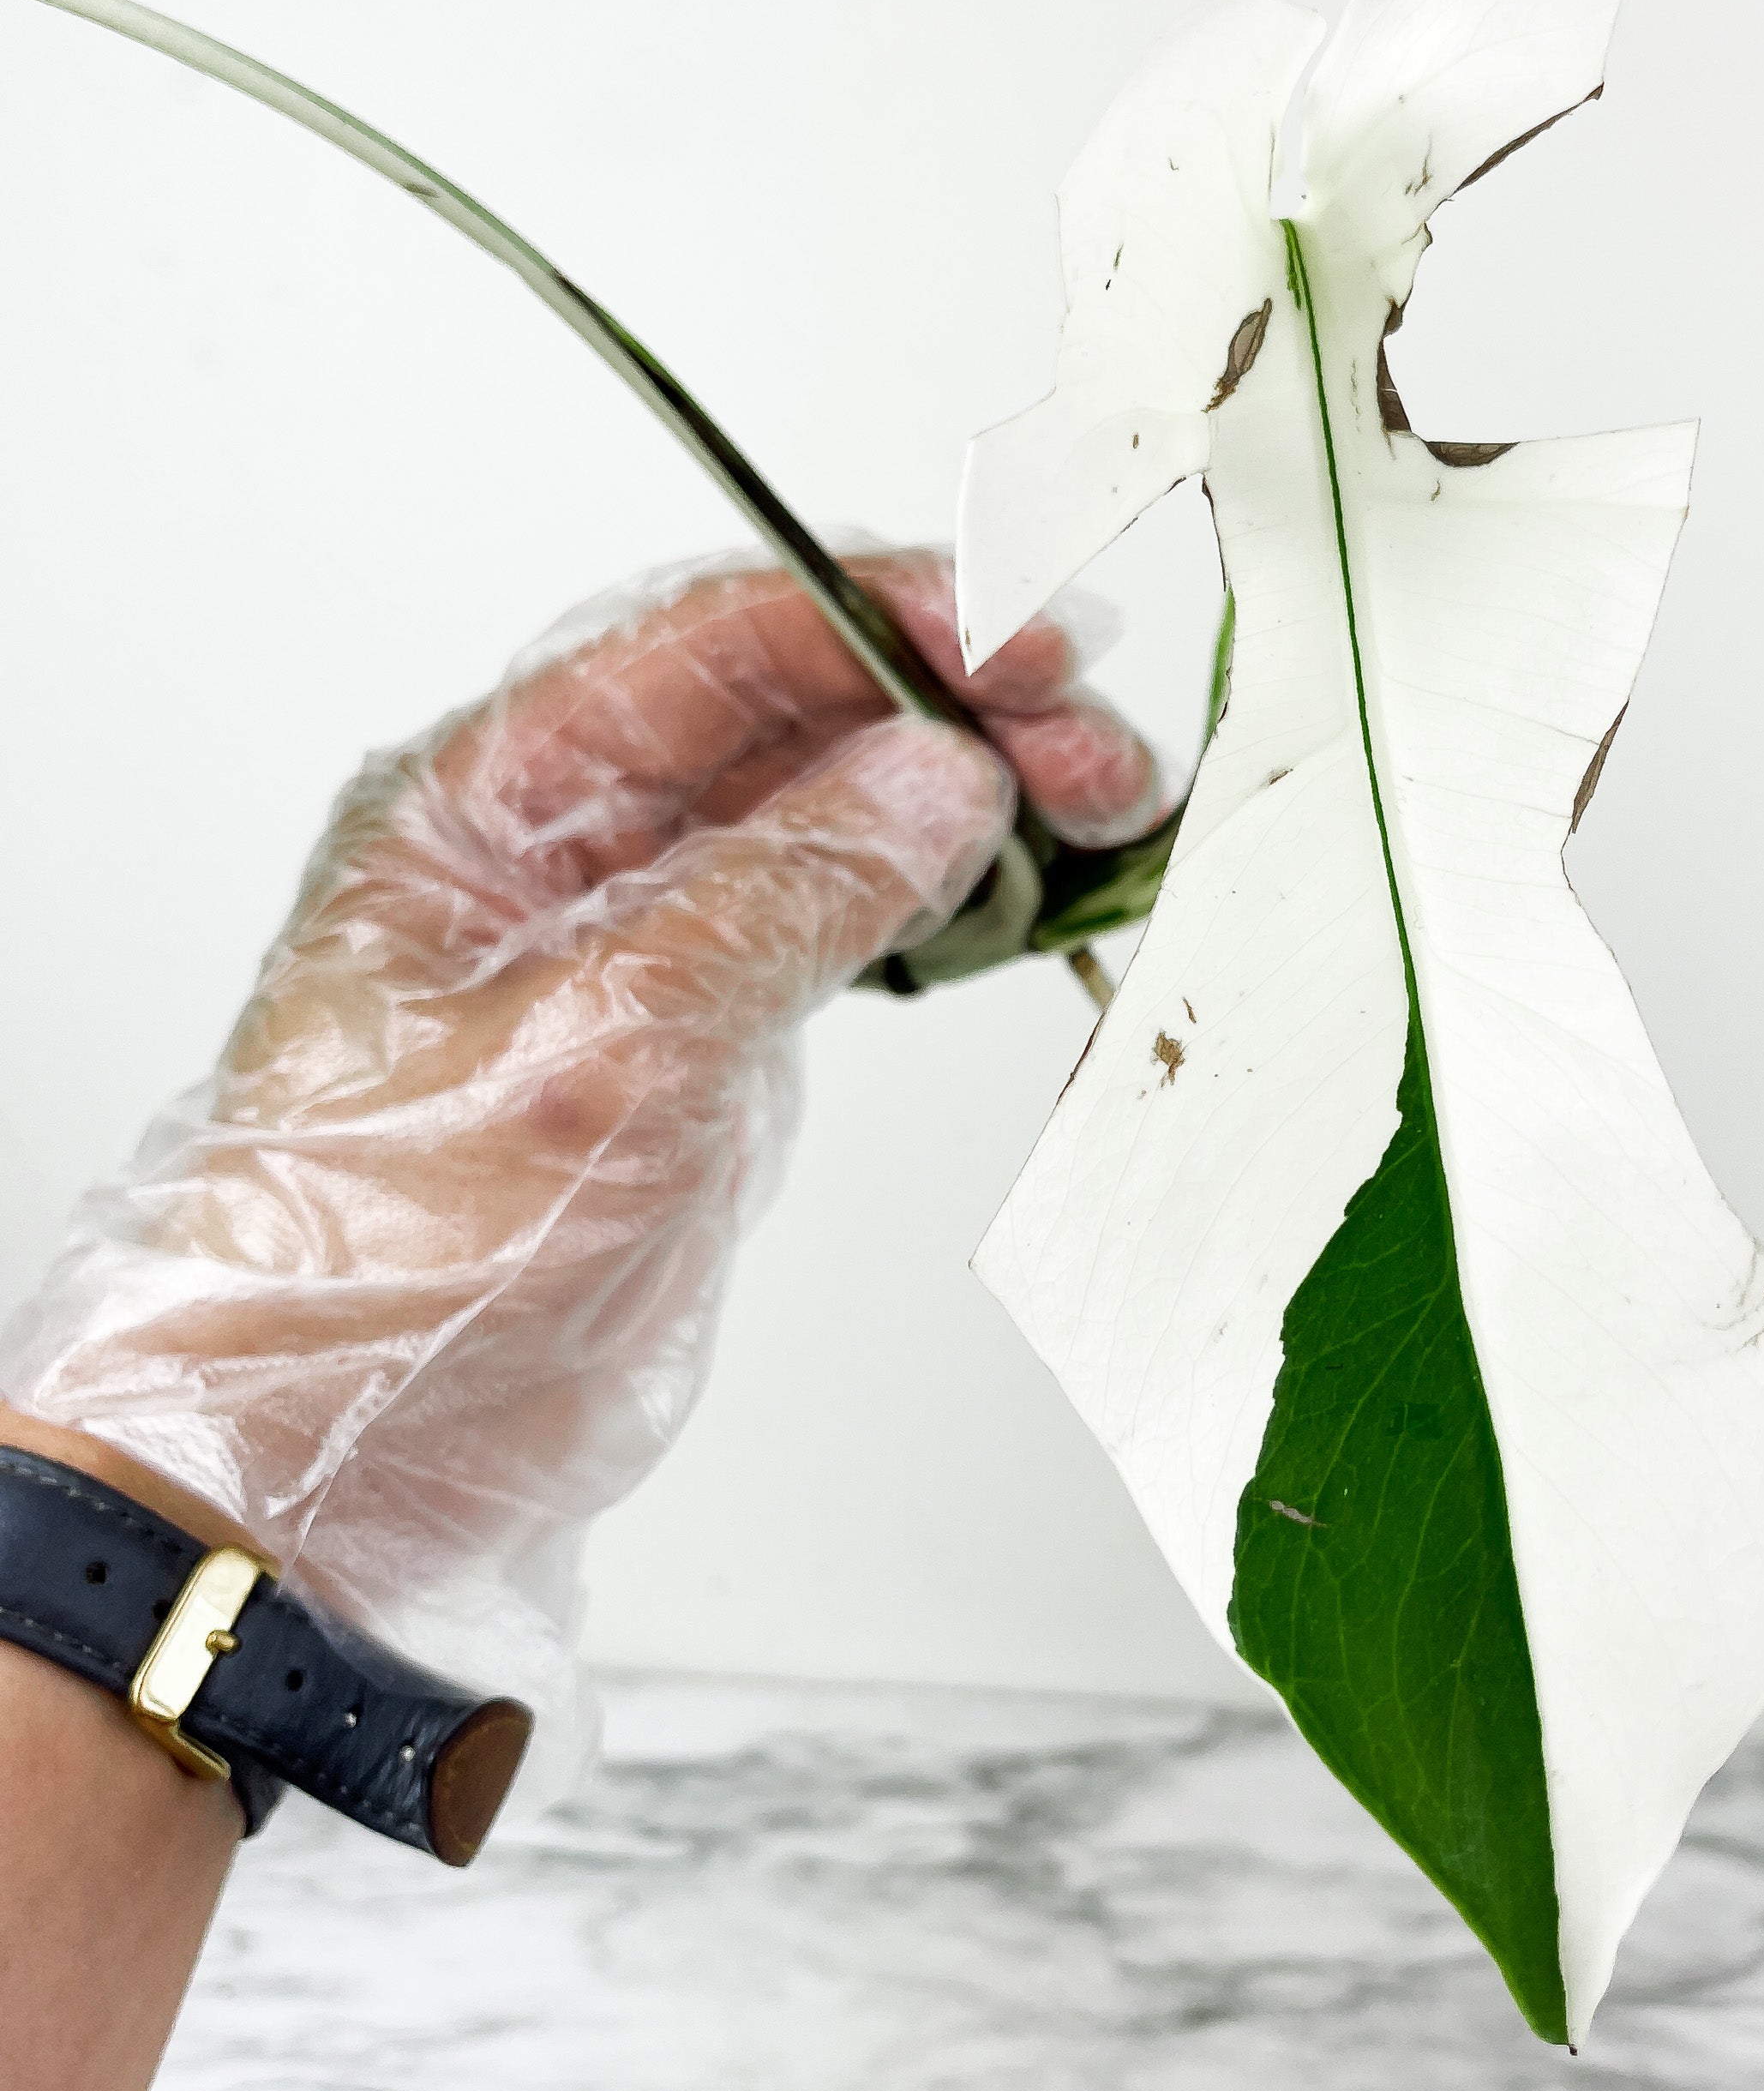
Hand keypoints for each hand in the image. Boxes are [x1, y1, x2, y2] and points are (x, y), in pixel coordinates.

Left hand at [0, 548, 1154, 1789]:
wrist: (338, 1466)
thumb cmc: (380, 1264)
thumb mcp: (601, 1053)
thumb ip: (780, 899)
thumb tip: (937, 779)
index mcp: (487, 803)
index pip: (711, 647)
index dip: (881, 623)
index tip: (1018, 645)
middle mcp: (563, 853)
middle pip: (791, 721)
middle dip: (955, 715)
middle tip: (1095, 754)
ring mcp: (637, 949)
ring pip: (833, 822)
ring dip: (970, 808)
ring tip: (1099, 818)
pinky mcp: (694, 1044)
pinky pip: (838, 931)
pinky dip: (942, 909)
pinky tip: (1023, 900)